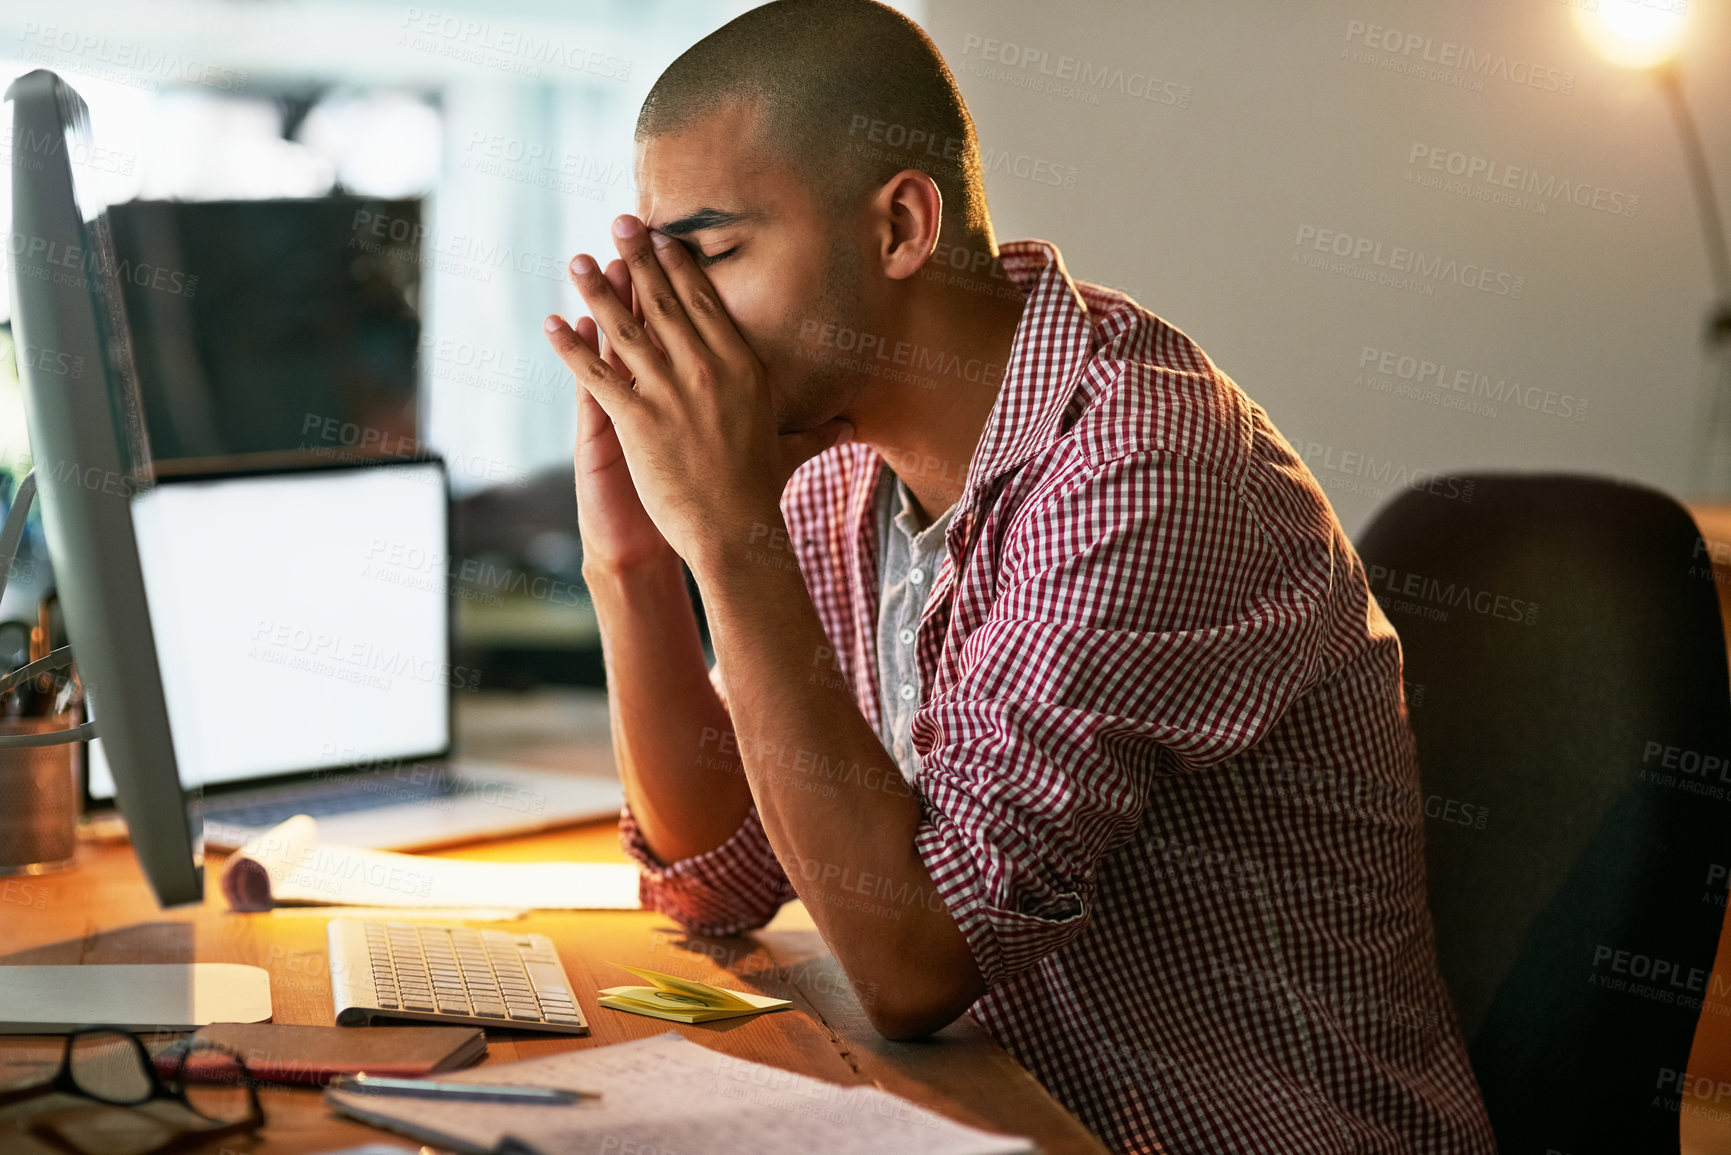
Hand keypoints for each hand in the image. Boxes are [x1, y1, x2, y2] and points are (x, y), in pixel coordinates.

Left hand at [543, 215, 852, 578]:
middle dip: (639, 256)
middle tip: (620, 221)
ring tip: (577, 260)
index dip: (680, 267)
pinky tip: (551, 323)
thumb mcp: (790, 450)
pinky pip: (596, 373)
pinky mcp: (638, 419)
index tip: (663, 238)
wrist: (735, 531)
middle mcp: (705, 369)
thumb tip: (850, 427)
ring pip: (625, 327)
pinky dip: (571, 347)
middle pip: (664, 301)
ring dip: (598, 289)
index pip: (705, 303)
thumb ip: (817, 432)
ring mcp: (670, 392)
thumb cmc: (760, 492)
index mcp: (740, 367)